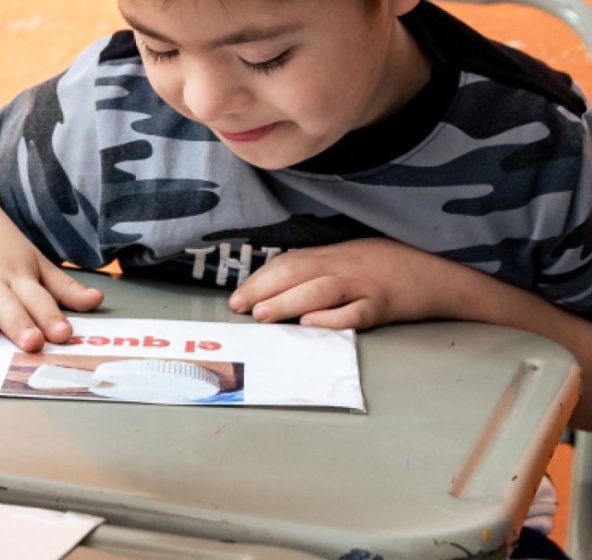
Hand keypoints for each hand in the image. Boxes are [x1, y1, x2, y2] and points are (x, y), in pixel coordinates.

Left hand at [228, 237, 464, 328]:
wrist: (445, 272)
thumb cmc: (395, 266)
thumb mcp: (354, 258)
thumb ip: (321, 269)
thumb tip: (280, 286)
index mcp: (336, 254)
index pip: (290, 262)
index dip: (261, 278)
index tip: (237, 294)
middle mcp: (347, 265)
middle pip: (298, 273)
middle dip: (263, 289)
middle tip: (237, 305)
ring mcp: (367, 285)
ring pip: (320, 291)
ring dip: (288, 302)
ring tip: (262, 314)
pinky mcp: (386, 305)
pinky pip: (356, 313)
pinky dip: (333, 318)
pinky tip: (311, 323)